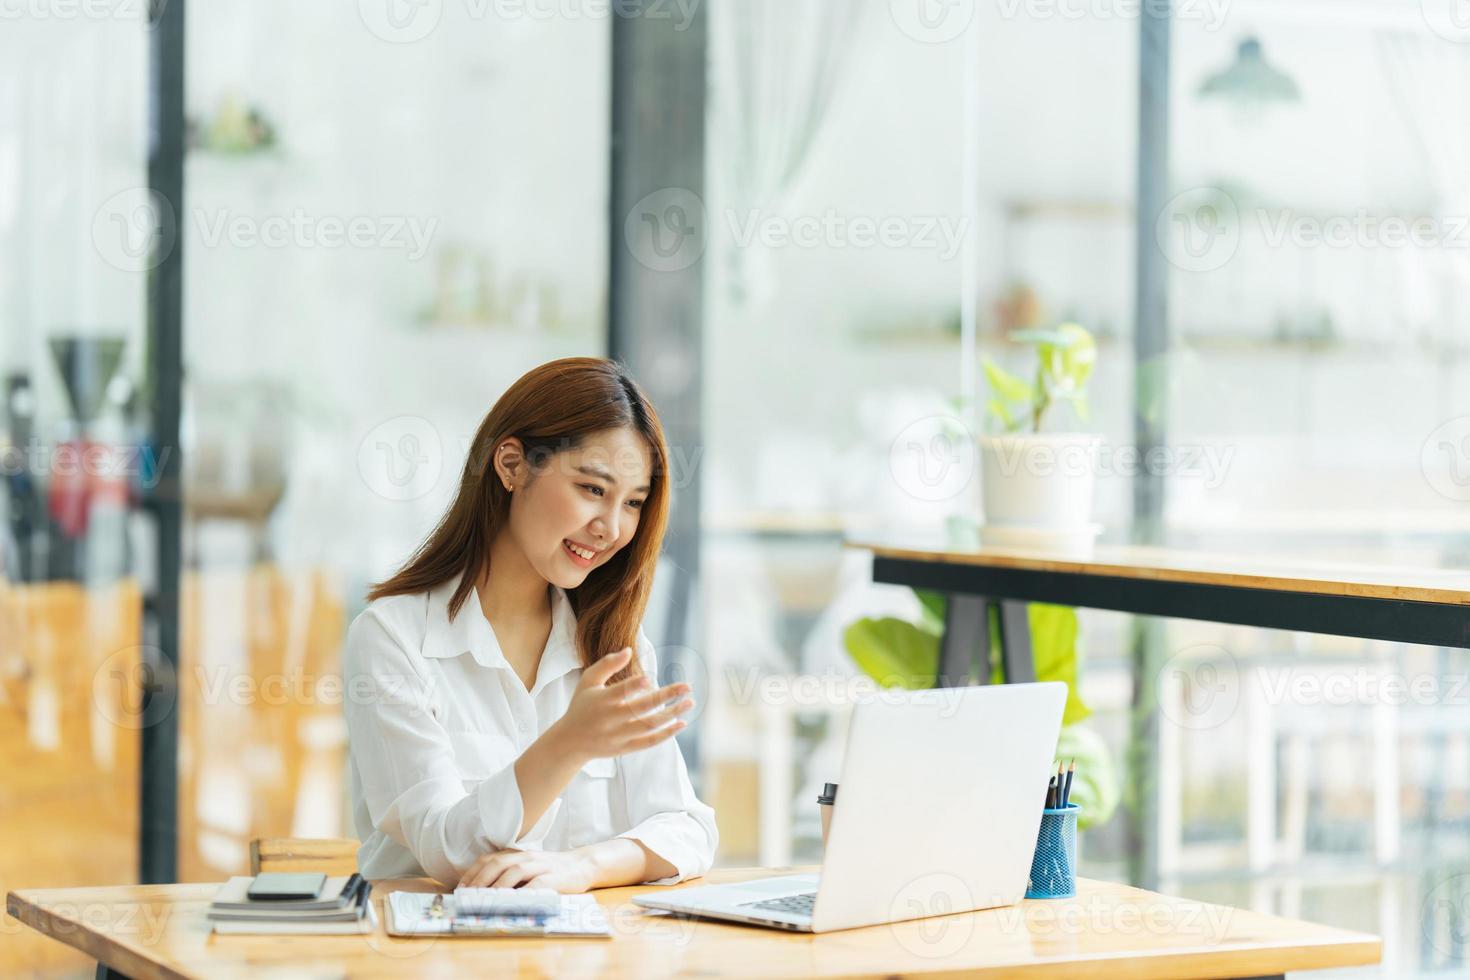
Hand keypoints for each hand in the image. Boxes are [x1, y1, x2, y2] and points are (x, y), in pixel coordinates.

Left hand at [458, 847, 594, 892]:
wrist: (582, 865)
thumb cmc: (551, 871)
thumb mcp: (528, 869)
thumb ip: (508, 876)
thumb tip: (482, 893)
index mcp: (517, 855)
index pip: (489, 859)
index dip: (473, 873)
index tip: (460, 889)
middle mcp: (527, 857)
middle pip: (498, 863)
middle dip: (480, 879)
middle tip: (468, 896)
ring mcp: (541, 866)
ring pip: (515, 871)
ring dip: (498, 886)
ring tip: (485, 900)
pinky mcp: (554, 878)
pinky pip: (536, 885)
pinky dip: (523, 893)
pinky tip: (513, 902)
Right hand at [547, 647, 692, 763]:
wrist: (571, 742)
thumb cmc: (582, 705)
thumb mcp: (588, 681)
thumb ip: (607, 664)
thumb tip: (630, 650)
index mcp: (601, 700)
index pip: (621, 691)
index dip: (635, 685)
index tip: (651, 678)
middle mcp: (610, 719)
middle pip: (642, 708)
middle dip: (667, 696)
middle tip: (688, 686)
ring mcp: (619, 736)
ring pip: (650, 725)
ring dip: (672, 714)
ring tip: (689, 702)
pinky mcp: (625, 748)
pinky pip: (649, 742)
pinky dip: (667, 734)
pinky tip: (682, 723)